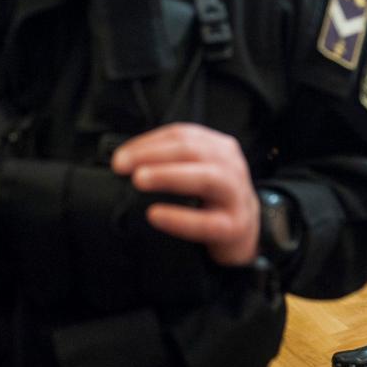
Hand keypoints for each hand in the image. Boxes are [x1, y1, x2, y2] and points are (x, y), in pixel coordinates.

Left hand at [112, 123, 259, 265]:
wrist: (247, 231)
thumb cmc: (214, 199)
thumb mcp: (198, 172)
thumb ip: (171, 162)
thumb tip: (124, 163)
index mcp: (220, 148)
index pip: (183, 135)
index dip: (148, 142)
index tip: (120, 156)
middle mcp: (231, 166)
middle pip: (193, 150)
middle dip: (153, 154)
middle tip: (123, 165)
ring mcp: (236, 195)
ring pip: (206, 178)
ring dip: (169, 175)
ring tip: (140, 179)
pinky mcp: (235, 226)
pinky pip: (206, 222)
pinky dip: (179, 217)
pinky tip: (156, 214)